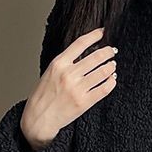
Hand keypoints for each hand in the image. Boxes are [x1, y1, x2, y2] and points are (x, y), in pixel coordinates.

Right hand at [20, 26, 117, 150]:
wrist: (38, 118)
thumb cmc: (43, 96)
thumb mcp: (50, 72)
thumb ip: (66, 63)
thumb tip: (86, 53)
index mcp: (58, 64)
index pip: (80, 43)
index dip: (94, 35)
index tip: (103, 32)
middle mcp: (68, 74)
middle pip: (96, 57)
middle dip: (108, 52)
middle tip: (112, 50)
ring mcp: (77, 88)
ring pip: (103, 72)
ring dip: (111, 66)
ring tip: (112, 65)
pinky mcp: (84, 102)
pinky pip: (104, 89)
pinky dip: (111, 82)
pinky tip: (112, 79)